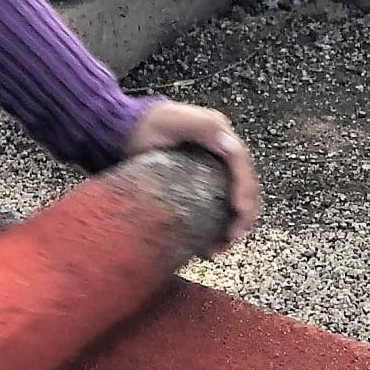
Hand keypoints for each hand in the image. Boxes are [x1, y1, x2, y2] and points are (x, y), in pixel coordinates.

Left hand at [124, 101, 262, 248]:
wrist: (124, 132)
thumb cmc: (148, 123)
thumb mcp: (174, 120)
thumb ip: (203, 127)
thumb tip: (231, 144)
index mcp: (221, 137)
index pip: (242, 166)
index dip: (245, 188)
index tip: (240, 209)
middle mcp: (222, 157)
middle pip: (244, 189)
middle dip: (244, 215)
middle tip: (233, 236)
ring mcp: (212, 175)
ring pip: (232, 205)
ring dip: (232, 227)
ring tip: (219, 248)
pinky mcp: (199, 190)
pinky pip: (213, 213)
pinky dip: (214, 231)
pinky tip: (207, 248)